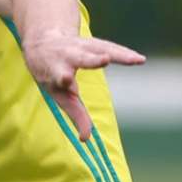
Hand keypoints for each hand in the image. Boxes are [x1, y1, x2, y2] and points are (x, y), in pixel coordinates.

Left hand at [23, 31, 144, 140]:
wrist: (42, 43)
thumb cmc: (51, 75)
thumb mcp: (58, 94)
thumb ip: (75, 114)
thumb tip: (85, 139)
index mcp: (55, 71)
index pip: (60, 76)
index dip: (63, 78)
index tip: (67, 80)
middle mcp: (68, 56)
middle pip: (80, 57)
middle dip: (91, 59)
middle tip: (104, 59)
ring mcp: (80, 46)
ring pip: (99, 49)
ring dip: (117, 53)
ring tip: (135, 60)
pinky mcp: (92, 42)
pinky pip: (110, 47)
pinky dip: (125, 54)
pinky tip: (139, 60)